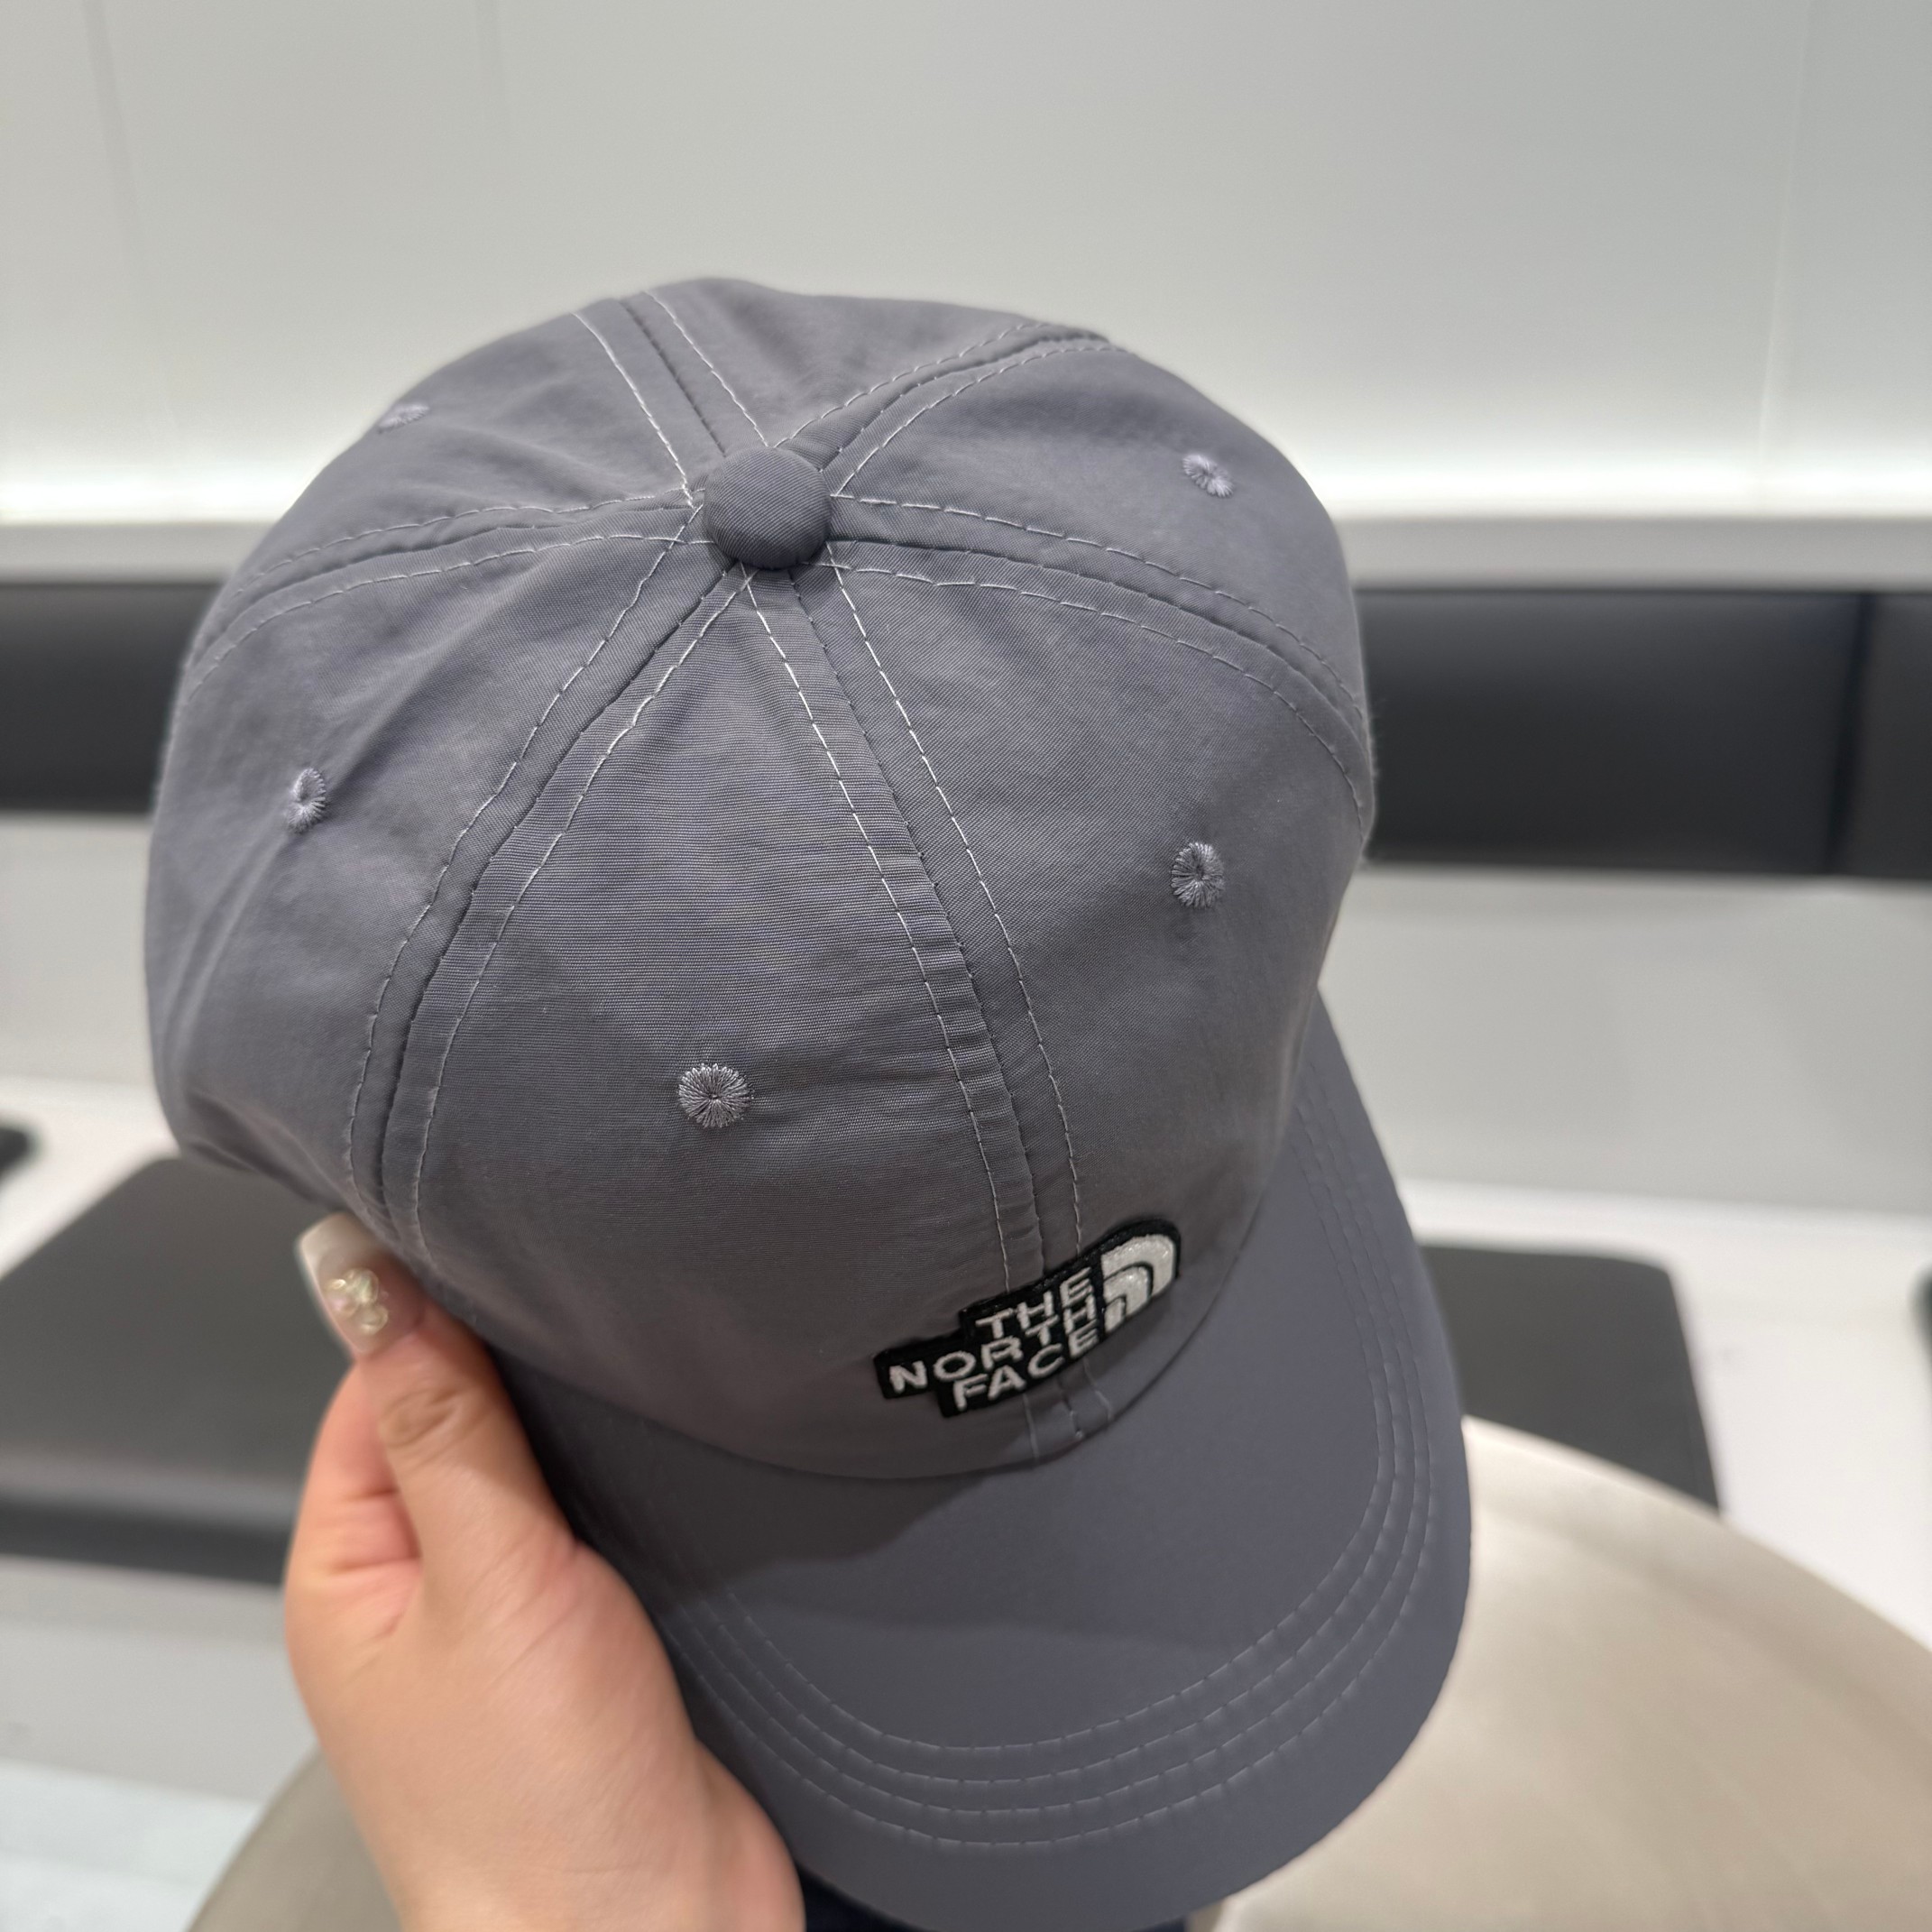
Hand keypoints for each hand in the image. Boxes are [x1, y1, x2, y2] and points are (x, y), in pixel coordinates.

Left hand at [287, 1214, 802, 1931]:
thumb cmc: (542, 1798)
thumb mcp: (489, 1577)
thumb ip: (440, 1422)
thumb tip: (364, 1278)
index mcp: (351, 1569)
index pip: (378, 1383)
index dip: (446, 1310)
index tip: (522, 1246)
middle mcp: (420, 1588)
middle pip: (461, 1417)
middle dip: (530, 1367)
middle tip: (607, 1308)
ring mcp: (509, 1615)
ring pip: (541, 1467)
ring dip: (591, 1428)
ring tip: (648, 1378)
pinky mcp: (594, 1637)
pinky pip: (602, 1523)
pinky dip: (636, 1484)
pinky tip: (675, 1456)